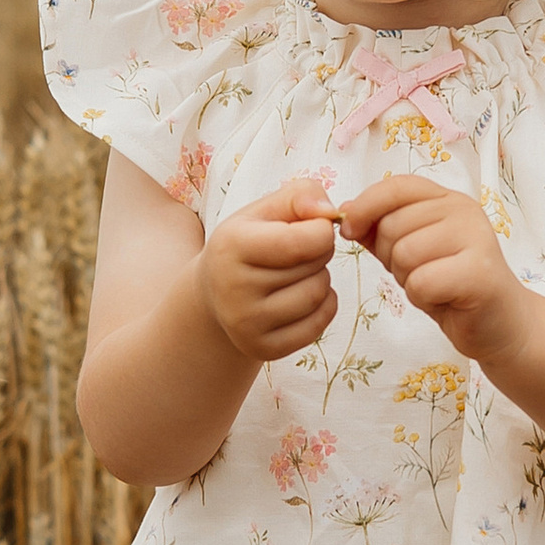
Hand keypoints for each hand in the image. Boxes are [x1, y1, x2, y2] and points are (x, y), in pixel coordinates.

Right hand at [197, 178, 341, 362]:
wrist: (214, 294)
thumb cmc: (246, 244)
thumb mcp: (263, 210)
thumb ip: (300, 195)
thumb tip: (330, 212)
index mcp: (232, 246)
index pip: (304, 240)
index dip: (321, 230)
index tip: (310, 228)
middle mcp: (234, 289)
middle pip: (315, 266)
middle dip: (318, 253)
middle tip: (297, 252)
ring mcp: (246, 324)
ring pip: (319, 294)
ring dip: (320, 279)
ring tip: (297, 273)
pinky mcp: (262, 349)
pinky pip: (320, 324)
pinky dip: (323, 306)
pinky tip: (302, 295)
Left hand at [334, 172, 527, 370]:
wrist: (500, 324)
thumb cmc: (452, 287)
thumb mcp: (412, 251)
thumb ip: (380, 229)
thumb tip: (344, 212)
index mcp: (447, 200)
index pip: (396, 187)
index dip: (365, 206)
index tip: (350, 230)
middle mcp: (464, 211)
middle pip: (392, 225)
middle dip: (390, 257)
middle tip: (418, 272)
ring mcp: (476, 239)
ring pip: (404, 254)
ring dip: (408, 279)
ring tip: (433, 285)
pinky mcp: (478, 273)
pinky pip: (421, 282)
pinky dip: (421, 298)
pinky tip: (443, 299)